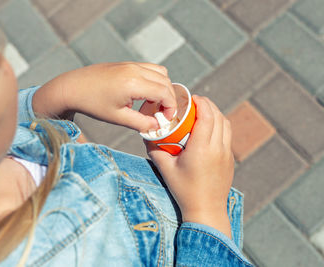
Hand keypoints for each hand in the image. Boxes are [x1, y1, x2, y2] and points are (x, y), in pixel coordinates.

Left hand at [33, 62, 176, 131]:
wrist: (72, 87)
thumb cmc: (92, 103)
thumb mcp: (118, 117)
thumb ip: (141, 123)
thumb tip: (157, 126)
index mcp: (133, 83)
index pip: (165, 93)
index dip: (171, 107)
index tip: (166, 119)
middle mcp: (135, 70)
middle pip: (166, 82)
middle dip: (169, 99)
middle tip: (161, 114)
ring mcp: (131, 64)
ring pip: (161, 72)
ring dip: (163, 88)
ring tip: (153, 104)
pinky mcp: (127, 63)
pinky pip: (150, 68)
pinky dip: (154, 80)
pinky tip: (144, 94)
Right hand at [145, 96, 233, 237]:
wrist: (206, 210)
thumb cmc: (184, 190)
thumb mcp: (165, 169)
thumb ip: (155, 150)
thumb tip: (146, 134)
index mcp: (202, 148)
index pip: (207, 116)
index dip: (201, 102)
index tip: (191, 97)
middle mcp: (218, 148)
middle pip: (218, 116)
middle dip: (208, 104)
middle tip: (194, 102)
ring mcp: (227, 153)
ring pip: (226, 124)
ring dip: (215, 113)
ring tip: (202, 112)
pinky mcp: (230, 159)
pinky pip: (227, 135)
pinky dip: (220, 125)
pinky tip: (209, 128)